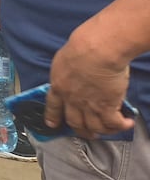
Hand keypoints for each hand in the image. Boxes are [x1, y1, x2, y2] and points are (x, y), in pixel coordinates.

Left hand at [45, 21, 135, 138]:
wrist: (96, 50)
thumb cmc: (82, 46)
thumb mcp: (65, 59)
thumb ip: (67, 70)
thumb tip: (74, 72)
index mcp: (58, 86)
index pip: (52, 106)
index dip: (53, 117)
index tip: (52, 125)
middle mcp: (71, 99)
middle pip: (74, 122)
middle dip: (81, 130)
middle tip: (88, 134)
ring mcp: (88, 105)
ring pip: (93, 126)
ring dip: (102, 131)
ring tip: (108, 130)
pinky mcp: (107, 106)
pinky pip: (113, 123)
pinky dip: (120, 126)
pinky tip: (127, 123)